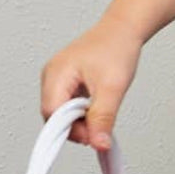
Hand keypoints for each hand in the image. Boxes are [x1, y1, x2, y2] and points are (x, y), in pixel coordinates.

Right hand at [39, 14, 143, 151]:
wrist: (123, 29)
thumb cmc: (117, 49)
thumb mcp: (113, 87)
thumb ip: (103, 118)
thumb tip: (99, 144)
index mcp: (56, 74)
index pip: (52, 114)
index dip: (70, 130)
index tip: (91, 138)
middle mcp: (51, 75)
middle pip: (53, 115)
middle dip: (75, 126)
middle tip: (99, 129)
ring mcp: (56, 77)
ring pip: (60, 111)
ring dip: (78, 119)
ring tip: (100, 114)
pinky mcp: (64, 79)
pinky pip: (66, 103)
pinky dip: (80, 111)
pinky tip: (95, 108)